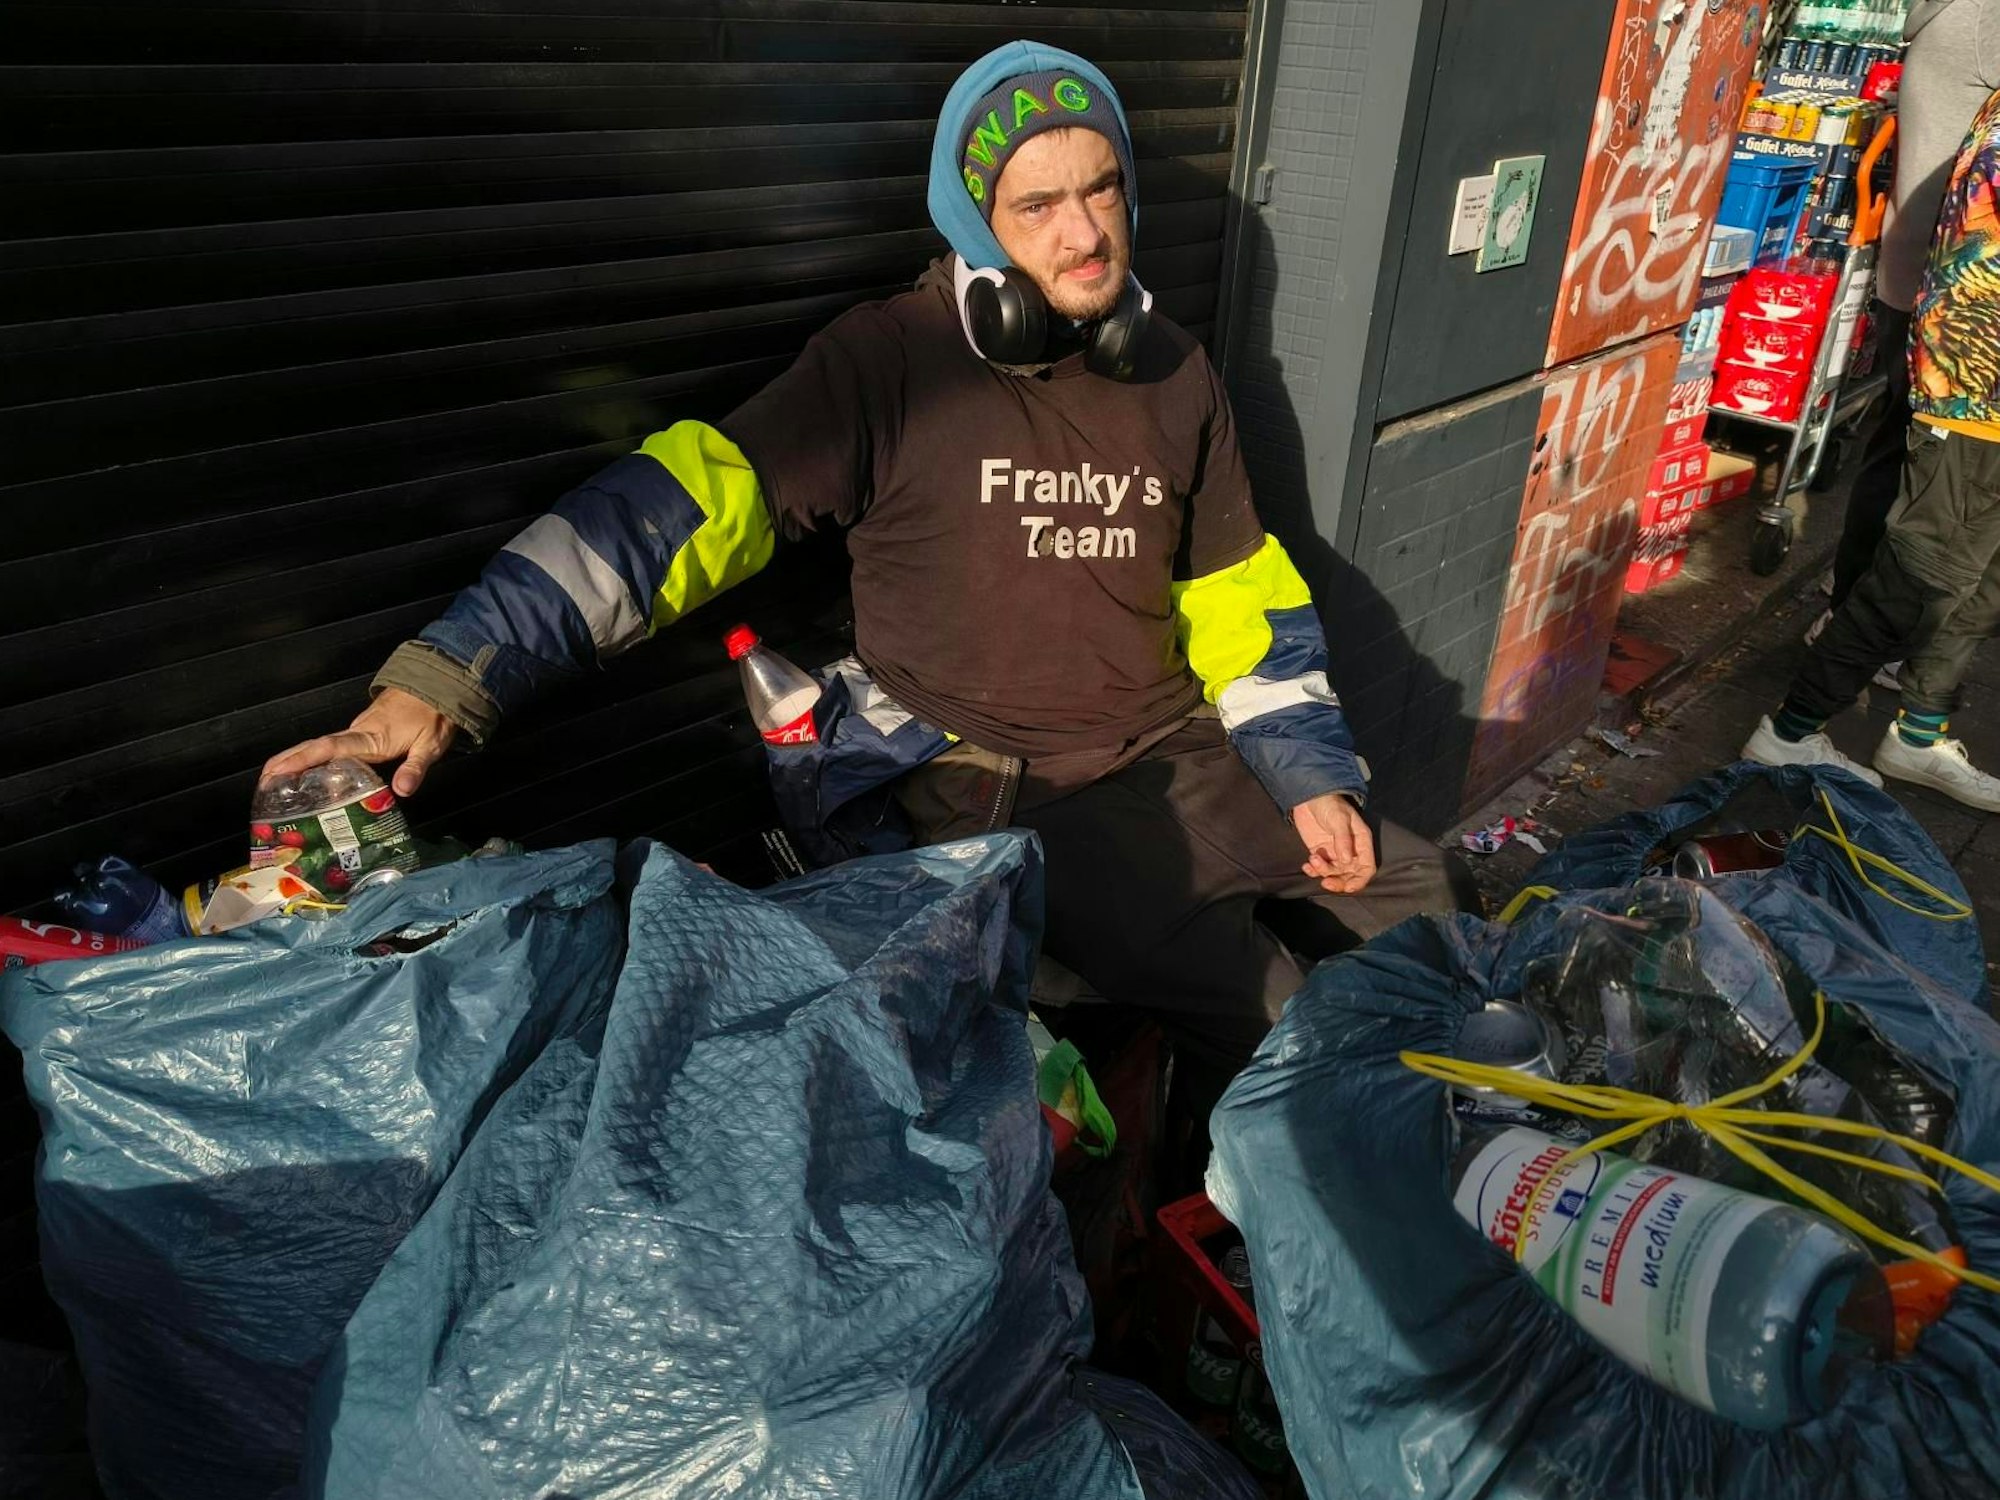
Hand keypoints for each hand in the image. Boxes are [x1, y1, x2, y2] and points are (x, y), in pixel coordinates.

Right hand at [261, 689, 458, 798]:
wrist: (436, 687)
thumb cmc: (432, 717)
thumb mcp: (430, 745)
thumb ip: (415, 768)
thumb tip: (401, 791)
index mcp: (370, 738)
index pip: (331, 748)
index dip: (303, 759)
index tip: (278, 770)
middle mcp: (357, 733)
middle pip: (315, 746)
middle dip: (286, 761)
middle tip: (262, 781)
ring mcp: (357, 731)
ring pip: (319, 746)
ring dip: (295, 759)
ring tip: (272, 781)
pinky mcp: (361, 732)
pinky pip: (330, 746)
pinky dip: (311, 757)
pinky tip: (306, 773)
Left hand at [1292, 792, 1376, 894]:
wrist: (1309, 797)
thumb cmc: (1329, 804)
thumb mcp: (1338, 819)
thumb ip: (1343, 839)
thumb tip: (1346, 860)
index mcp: (1361, 842)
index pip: (1367, 867)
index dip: (1359, 880)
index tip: (1347, 887)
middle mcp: (1350, 850)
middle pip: (1350, 875)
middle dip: (1339, 882)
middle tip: (1325, 882)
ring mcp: (1335, 852)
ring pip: (1334, 873)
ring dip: (1323, 872)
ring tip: (1313, 859)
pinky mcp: (1321, 853)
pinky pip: (1319, 868)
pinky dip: (1313, 870)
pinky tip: (1306, 864)